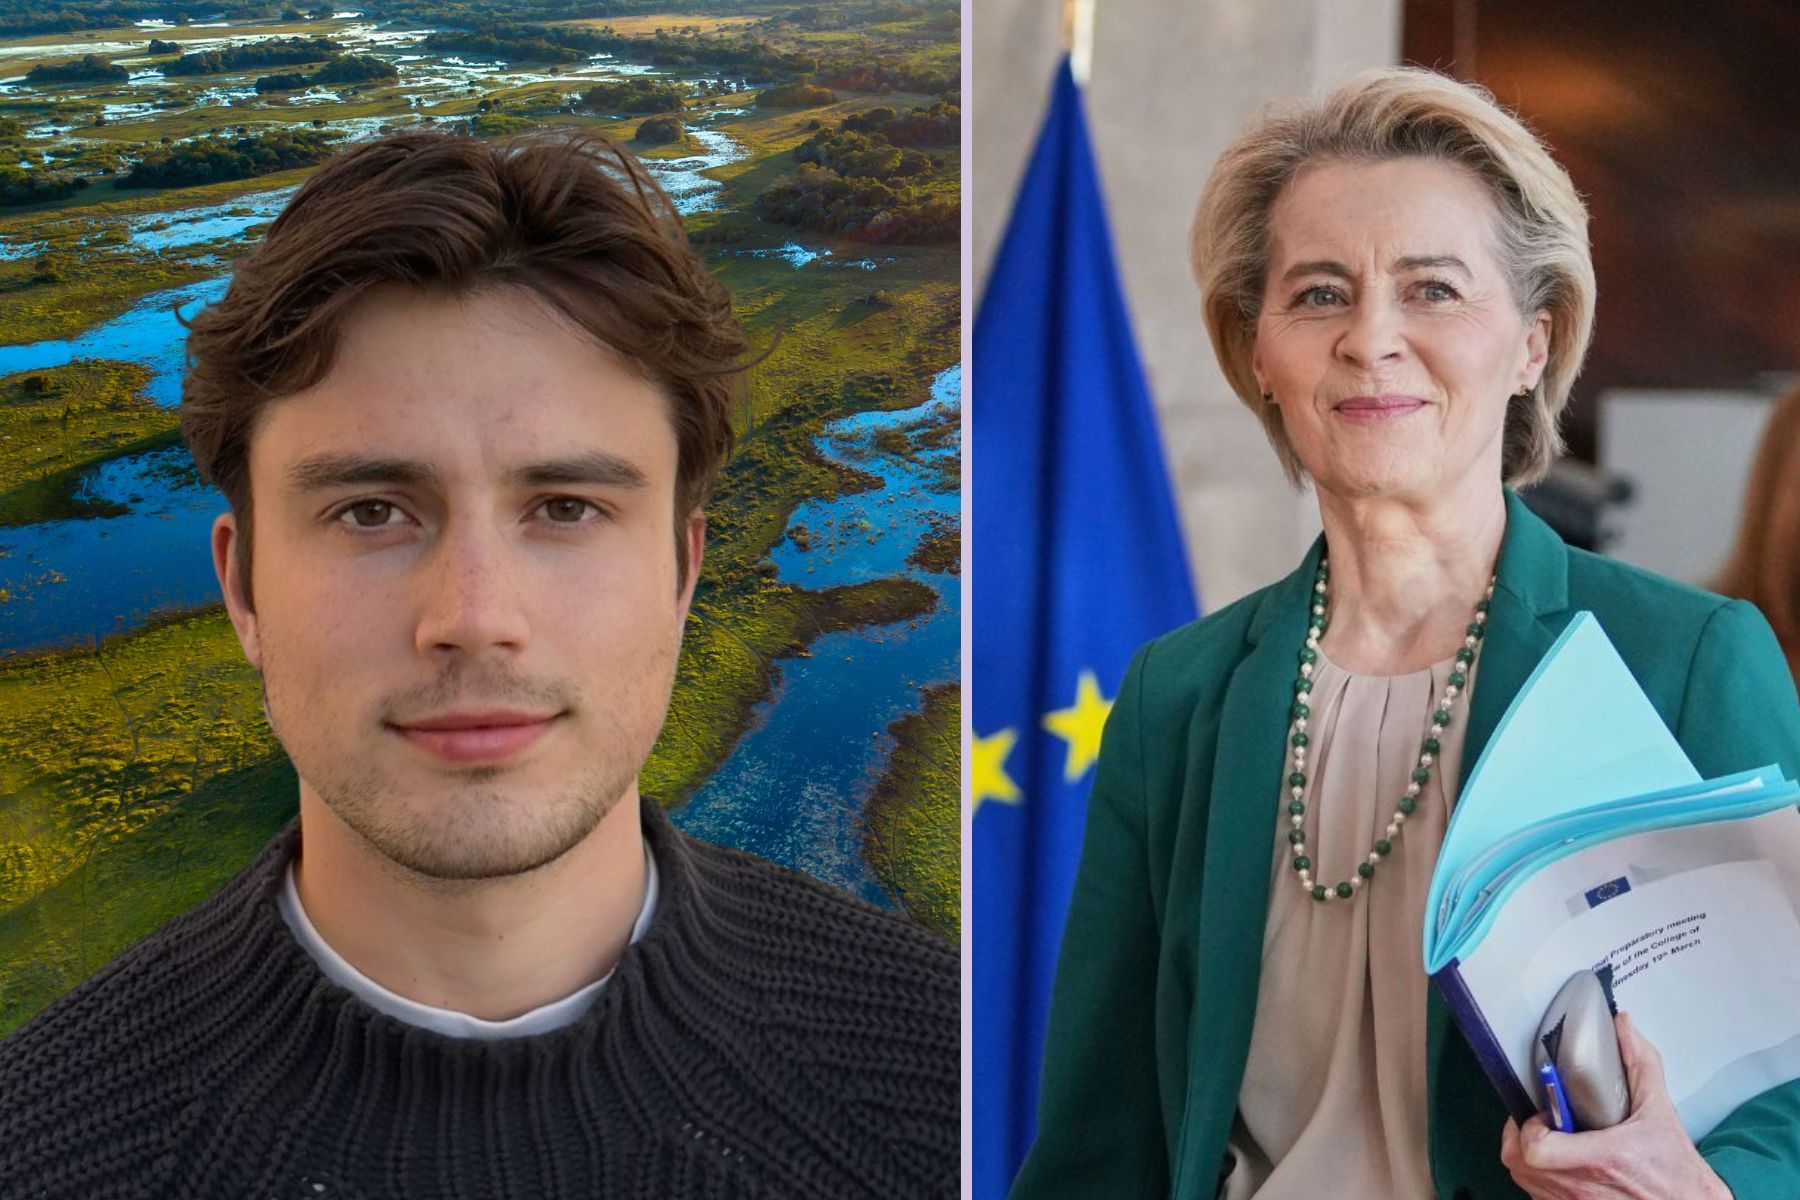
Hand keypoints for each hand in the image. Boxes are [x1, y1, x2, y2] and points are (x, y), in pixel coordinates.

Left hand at [1499, 1011, 1732, 1198]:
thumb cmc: (1678, 1172)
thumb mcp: (1661, 1112)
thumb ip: (1640, 1064)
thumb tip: (1624, 1027)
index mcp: (1602, 1160)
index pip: (1536, 1148)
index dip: (1530, 1125)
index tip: (1548, 1112)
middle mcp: (1583, 1189)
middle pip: (1518, 1162)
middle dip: (1521, 1136)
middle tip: (1543, 1123)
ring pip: (1524, 1180)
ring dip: (1528, 1157)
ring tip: (1552, 1141)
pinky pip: (1538, 1195)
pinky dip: (1540, 1178)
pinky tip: (1562, 1164)